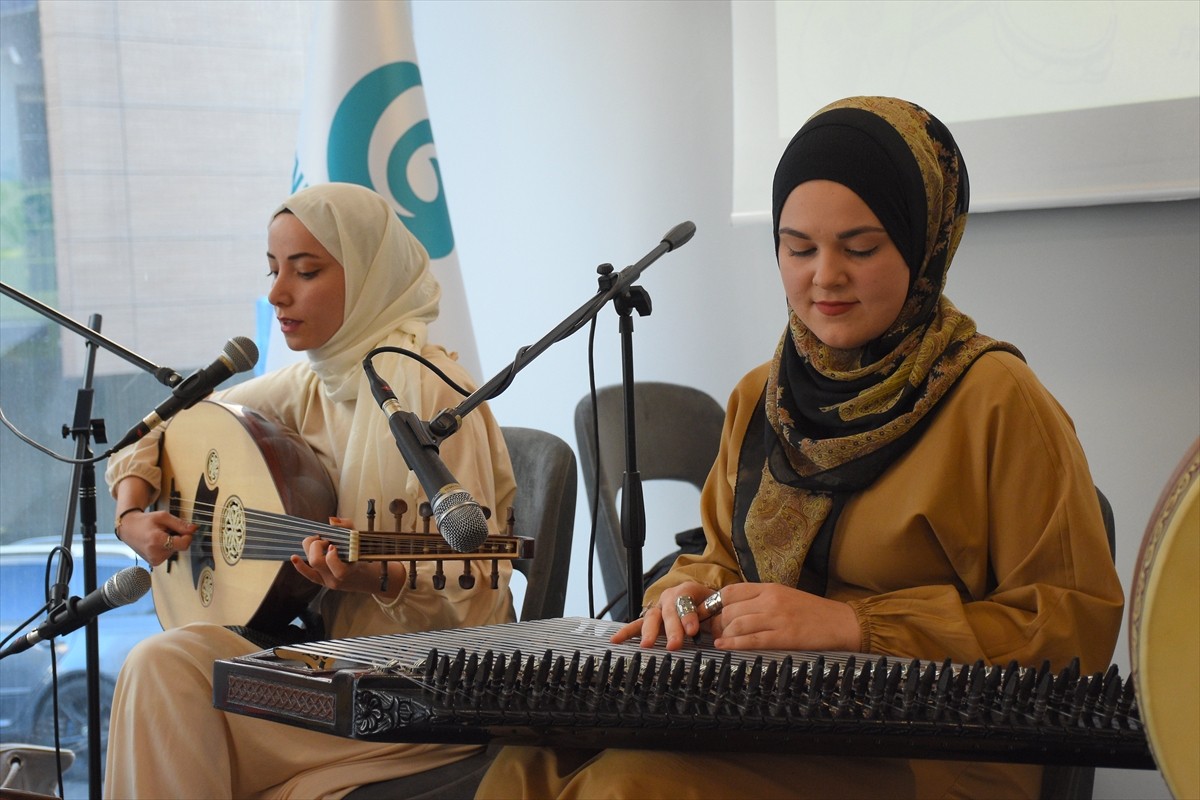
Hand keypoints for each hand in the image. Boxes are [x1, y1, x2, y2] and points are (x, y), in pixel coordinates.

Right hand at [116, 509, 196, 566]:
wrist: (128, 528)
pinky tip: (157, 542)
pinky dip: (167, 547)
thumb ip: (180, 524)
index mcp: (157, 541)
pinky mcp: (154, 563)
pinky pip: (169, 554)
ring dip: (172, 542)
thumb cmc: (145, 521)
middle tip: (166, 530)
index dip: (187, 536)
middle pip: (180, 547)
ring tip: (160, 535)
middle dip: (178, 537)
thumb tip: (194, 529)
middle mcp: (155, 554)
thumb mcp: (163, 517)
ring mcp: (154, 560)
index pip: (184, 544)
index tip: (184, 529)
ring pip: (175, 550)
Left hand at [289, 518, 404, 598]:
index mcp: (350, 569)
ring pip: (311, 564)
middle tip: (325, 539)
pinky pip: (308, 574)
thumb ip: (348, 527)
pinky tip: (294, 557)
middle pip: (317, 561)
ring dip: (311, 549)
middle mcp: (336, 578)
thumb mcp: (360, 541)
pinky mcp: (321, 581)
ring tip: (319, 542)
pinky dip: (300, 565)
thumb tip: (331, 520)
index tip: (333, 545)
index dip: (331, 555)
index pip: (336, 566)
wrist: (365, 578)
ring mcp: (327, 580)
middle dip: (317, 545)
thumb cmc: (362, 557)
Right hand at [611, 581, 713, 650]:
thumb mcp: (719, 608)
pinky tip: (616, 639)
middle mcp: (670, 597)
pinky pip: (636, 625)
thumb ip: (719, 618)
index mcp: (689, 590)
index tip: (692, 630)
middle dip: (672, 628)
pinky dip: (626, 632)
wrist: (705, 602)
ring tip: (647, 645)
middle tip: (675, 644)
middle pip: (669, 610)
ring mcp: (658, 608)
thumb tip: (723, 633)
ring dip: (650, 632)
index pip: (686, 599)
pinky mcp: (650, 619)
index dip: (688, 615)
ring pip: (652, 617)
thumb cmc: (713, 607)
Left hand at [611, 581, 860, 653]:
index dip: (711, 604)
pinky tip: (723, 648)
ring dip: (722, 635)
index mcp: (768, 588)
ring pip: (737, 624)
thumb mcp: (783, 597)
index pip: (730, 592)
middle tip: (708, 634)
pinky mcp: (784, 637)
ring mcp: (777, 619)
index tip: (700, 615)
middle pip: (729, 610)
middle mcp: (769, 600)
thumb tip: (728, 612)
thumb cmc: (812, 613)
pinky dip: (734, 645)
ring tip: (716, 642)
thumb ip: (758, 601)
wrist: (842, 624)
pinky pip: (752, 640)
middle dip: (714, 623)